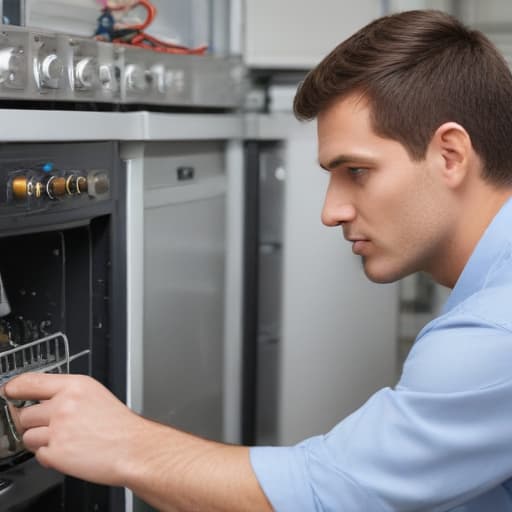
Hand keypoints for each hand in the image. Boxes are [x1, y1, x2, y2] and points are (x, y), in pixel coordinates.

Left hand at [3, 373, 143, 485]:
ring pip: (28, 436)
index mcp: (75, 386)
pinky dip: (49, 457)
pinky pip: (38, 455)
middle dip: (35, 423)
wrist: (135, 448)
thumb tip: (39, 399)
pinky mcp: (56, 453)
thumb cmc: (120, 425)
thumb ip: (66, 394)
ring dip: (41, 441)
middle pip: (25, 413)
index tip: (9, 391)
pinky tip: (69, 452)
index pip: (30, 381)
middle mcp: (64, 404)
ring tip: (66, 440)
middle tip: (55, 427)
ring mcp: (58, 429)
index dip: (13, 388)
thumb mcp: (95, 395)